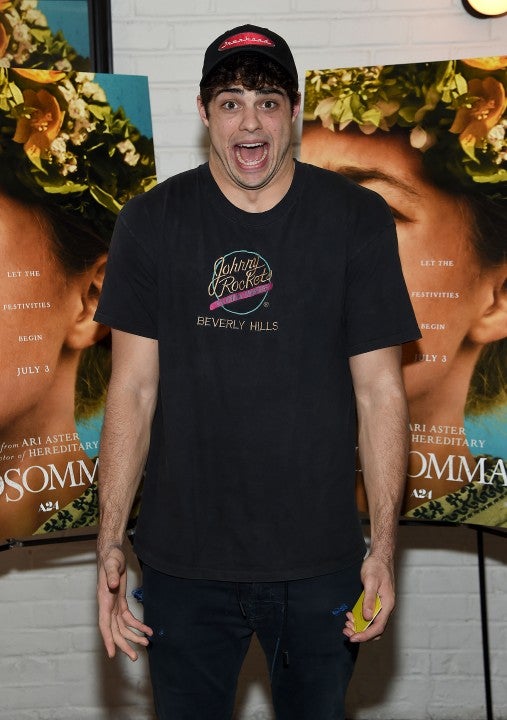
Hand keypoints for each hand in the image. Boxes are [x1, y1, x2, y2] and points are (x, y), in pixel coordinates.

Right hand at [97, 544, 152, 660]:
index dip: (108, 640)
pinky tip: (147, 630)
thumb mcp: (112, 564)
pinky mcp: (120, 602)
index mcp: (104, 600)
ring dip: (133, 636)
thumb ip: (111, 574)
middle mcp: (107, 606)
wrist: (112, 554)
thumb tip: (110, 585)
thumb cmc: (111, 559)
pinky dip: (137, 625)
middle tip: (135, 657)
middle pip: (114, 630)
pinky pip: (128, 618)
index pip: (104, 624)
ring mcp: (113, 606)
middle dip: (124, 644)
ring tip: (145, 643)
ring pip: (122, 627)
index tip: (112, 654)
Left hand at [343, 553, 394, 642]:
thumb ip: (369, 599)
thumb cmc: (377, 567)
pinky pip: (369, 616)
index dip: (365, 635)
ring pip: (371, 624)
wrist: (380, 557)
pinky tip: (350, 615)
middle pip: (375, 629)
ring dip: (359, 627)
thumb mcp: (371, 581)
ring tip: (346, 624)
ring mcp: (381, 606)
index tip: (353, 638)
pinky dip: (359, 619)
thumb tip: (367, 617)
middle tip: (346, 631)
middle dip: (361, 633)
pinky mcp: (376, 603)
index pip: (377, 627)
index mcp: (387, 605)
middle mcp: (386, 608)